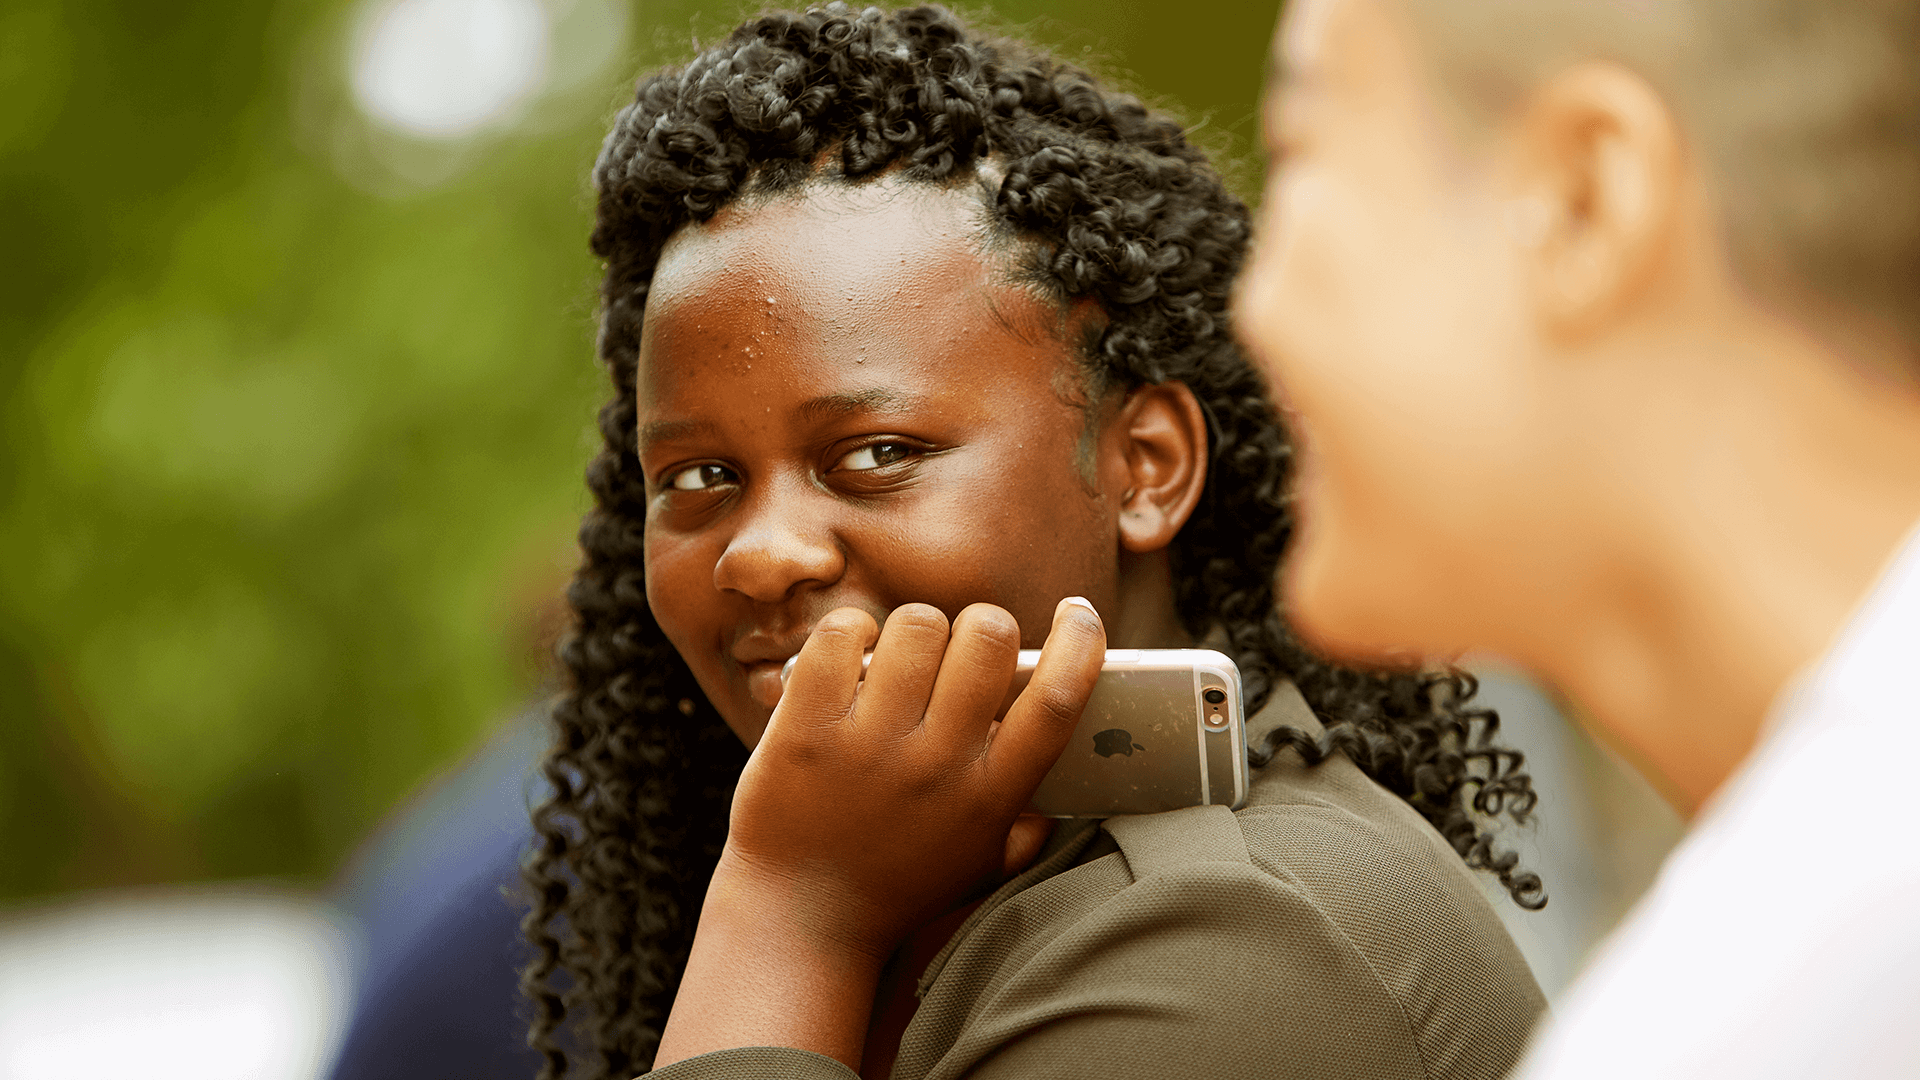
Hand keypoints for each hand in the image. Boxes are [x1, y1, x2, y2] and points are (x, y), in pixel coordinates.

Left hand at [653, 597, 1105, 1069]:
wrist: (800, 921)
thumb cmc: (898, 886)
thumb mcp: (982, 865)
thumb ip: (1032, 825)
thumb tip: (1075, 782)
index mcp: (990, 795)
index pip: (1057, 700)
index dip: (1079, 641)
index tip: (1077, 613)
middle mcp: (937, 766)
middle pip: (990, 638)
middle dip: (985, 626)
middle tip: (963, 648)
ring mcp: (869, 745)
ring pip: (918, 624)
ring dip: (916, 628)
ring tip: (902, 657)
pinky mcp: (806, 728)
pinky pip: (843, 635)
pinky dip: (852, 631)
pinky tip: (852, 657)